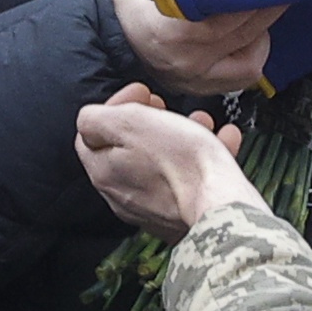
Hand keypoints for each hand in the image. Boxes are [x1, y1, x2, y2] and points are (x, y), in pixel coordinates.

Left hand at [75, 81, 252, 236]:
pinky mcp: (181, 217)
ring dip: (180, 137)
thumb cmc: (181, 164)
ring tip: (201, 123)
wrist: (223, 207)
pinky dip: (201, 161)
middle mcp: (122, 196)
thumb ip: (96, 118)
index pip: (92, 132)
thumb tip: (88, 120)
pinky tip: (222, 143)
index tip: (142, 93)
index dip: (116, 105)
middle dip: (150, 121)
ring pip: (160, 163)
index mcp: (104, 172)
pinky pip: (187, 182)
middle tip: (166, 107)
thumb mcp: (129, 123)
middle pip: (128, 148)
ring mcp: (152, 209)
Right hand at [109, 0, 281, 99]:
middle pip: (246, 30)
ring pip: (251, 56)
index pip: (230, 11)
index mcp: (173, 28)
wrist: (114, 38)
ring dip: (263, 31)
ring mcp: (197, 78)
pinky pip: (245, 77)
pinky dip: (254, 55)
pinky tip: (250, 37)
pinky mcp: (204, 88)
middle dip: (268, 5)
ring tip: (262, 9)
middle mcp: (188, 59)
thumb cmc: (133, 2)